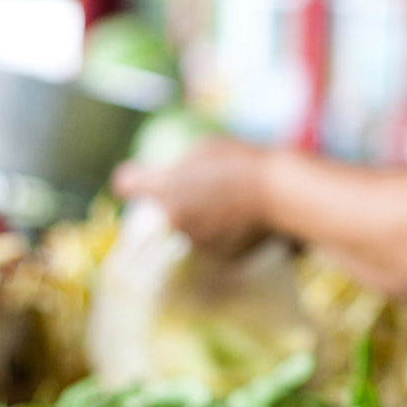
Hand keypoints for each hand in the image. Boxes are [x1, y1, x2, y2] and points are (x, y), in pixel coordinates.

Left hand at [112, 138, 272, 256]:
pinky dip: (226, 235)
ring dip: (205, 219)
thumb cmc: (244, 162)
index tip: (138, 180)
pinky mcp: (220, 259)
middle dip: (181, 201)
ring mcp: (196, 243)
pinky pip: (216, 244)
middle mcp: (173, 219)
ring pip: (193, 229)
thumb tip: (177, 170)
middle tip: (209, 188)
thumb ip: (184, 163)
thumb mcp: (207, 148)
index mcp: (164, 187)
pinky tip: (246, 222)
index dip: (132, 180)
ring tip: (234, 205)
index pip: (127, 184)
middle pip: (167, 210)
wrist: (279, 194)